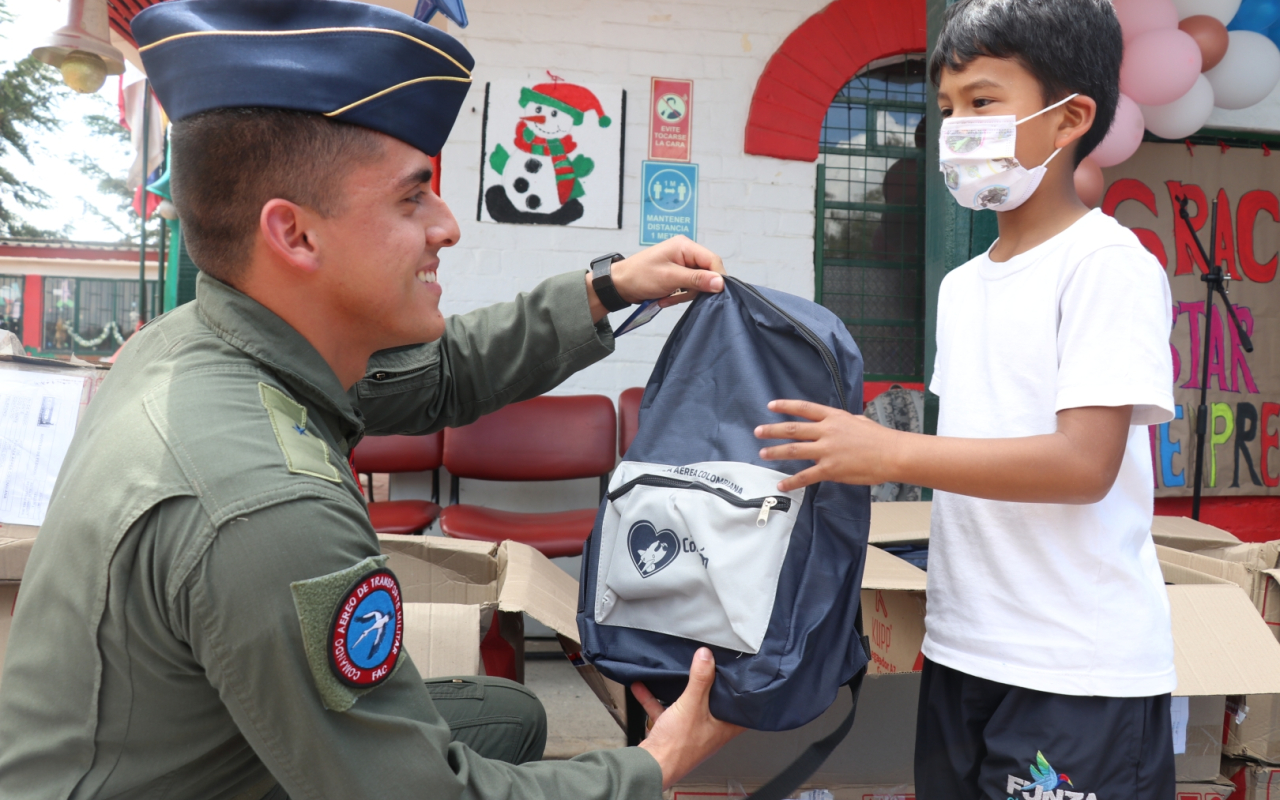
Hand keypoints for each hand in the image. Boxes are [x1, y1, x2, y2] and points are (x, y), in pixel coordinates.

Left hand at [586, 236, 724, 321]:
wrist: (619, 285)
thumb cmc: (639, 276)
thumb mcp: (670, 278)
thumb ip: (696, 280)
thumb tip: (720, 282)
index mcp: (685, 246)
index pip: (712, 260)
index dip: (717, 277)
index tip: (716, 293)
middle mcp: (685, 252)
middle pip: (707, 272)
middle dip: (696, 288)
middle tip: (679, 296)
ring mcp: (681, 264)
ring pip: (698, 283)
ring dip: (685, 294)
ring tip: (668, 297)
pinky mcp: (677, 274)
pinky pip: (688, 287)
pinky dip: (679, 296)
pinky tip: (666, 298)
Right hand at [635, 648, 743, 789]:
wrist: (651, 765)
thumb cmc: (678, 747)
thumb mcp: (692, 705)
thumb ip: (700, 679)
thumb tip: (707, 657)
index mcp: (723, 727)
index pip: (740, 709)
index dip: (741, 693)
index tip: (740, 676)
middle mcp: (709, 730)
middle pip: (712, 704)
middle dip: (708, 686)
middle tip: (708, 669)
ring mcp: (690, 732)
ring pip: (687, 706)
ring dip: (678, 690)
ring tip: (675, 674)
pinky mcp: (671, 733)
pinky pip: (664, 711)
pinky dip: (654, 699)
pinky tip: (643, 686)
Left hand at [754, 399, 902, 490]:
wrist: (892, 454)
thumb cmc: (879, 438)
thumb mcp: (858, 421)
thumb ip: (841, 422)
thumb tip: (832, 423)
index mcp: (834, 417)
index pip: (804, 408)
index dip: (786, 406)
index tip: (771, 405)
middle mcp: (827, 431)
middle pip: (793, 429)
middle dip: (772, 430)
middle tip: (758, 431)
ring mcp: (827, 450)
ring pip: (794, 450)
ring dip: (776, 452)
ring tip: (763, 453)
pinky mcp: (830, 469)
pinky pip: (806, 476)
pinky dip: (792, 481)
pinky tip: (781, 484)